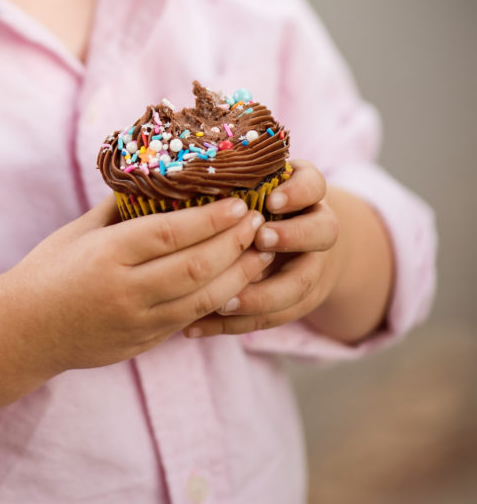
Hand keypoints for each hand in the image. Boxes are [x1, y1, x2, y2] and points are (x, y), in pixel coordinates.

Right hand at [8, 194, 272, 374]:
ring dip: (239, 275)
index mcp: (108, 255)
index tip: (240, 202)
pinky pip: (191, 320)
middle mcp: (126, 290)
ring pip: (203, 300)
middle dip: (235, 243)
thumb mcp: (78, 231)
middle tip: (259, 222)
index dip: (212, 219)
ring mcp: (137, 322)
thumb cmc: (48, 270)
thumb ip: (119, 207)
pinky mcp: (144, 343)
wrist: (23, 331)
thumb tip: (157, 175)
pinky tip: (237, 283)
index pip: (172, 233)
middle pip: (196, 267)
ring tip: (261, 252)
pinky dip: (219, 300)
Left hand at [182, 160, 340, 337]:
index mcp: (305, 194)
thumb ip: (231, 182)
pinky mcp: (297, 301)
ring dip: (261, 296)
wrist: (297, 242)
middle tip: (259, 239)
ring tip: (223, 302)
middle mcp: (316, 228)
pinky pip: (272, 317)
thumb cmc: (256, 204)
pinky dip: (233, 325)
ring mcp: (312, 266)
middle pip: (322, 232)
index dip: (296, 192)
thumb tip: (181, 176)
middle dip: (291, 237)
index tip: (271, 199)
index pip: (313, 185)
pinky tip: (196, 327)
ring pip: (301, 285)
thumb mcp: (252, 185)